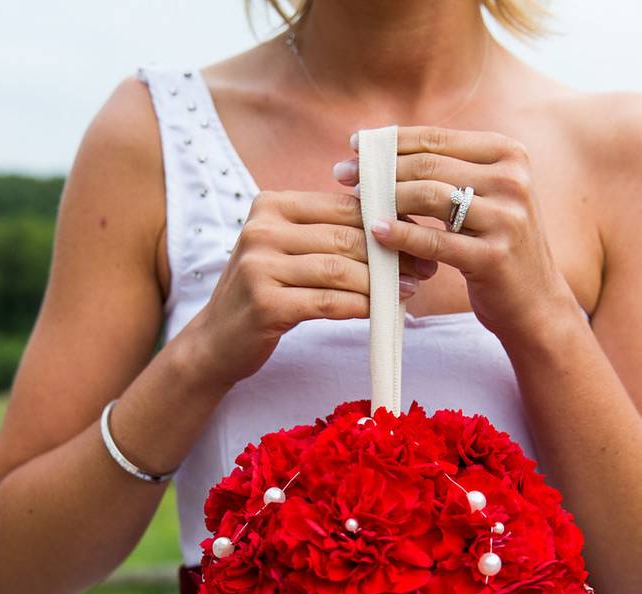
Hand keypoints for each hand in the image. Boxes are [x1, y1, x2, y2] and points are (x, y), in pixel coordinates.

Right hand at [190, 190, 437, 385]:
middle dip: (392, 253)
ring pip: (340, 269)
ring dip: (382, 283)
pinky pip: (328, 301)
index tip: (419, 237)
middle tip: (425, 268)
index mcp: (270, 205)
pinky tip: (381, 310)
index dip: (386, 221)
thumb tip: (398, 223)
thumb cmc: (266, 291)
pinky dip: (361, 306)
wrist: (216, 340)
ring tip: (410, 290)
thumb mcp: (289, 250)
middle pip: (344, 236)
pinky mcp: (265, 303)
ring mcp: (259, 266)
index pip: (342, 206)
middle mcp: (260, 229)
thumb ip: (330, 233)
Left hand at [334, 125, 578, 344]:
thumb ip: (445, 168)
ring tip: (357, 204)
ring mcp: (507, 218)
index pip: (437, 137)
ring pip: (428, 196)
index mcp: (509, 154)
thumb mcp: (483, 196)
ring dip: (384, 198)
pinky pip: (433, 240)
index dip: (391, 140)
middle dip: (379, 168)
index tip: (354, 146)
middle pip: (428, 165)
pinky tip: (374, 232)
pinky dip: (399, 234)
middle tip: (344, 176)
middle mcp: (512, 180)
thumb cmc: (495, 243)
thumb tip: (379, 146)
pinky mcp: (494, 256)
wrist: (534, 301)